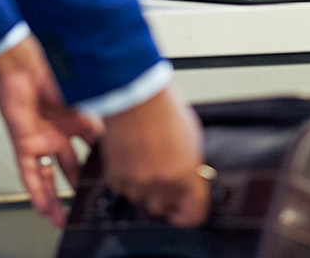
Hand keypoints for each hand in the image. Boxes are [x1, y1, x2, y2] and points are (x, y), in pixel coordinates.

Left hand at [0, 35, 102, 227]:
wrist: (25, 66)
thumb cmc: (55, 73)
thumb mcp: (88, 104)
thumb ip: (99, 126)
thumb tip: (115, 145)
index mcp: (77, 122)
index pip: (89, 153)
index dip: (96, 169)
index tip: (106, 184)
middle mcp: (59, 134)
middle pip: (69, 169)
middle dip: (77, 188)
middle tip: (84, 207)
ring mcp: (41, 140)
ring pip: (47, 176)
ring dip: (53, 198)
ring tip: (60, 218)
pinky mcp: (25, 143)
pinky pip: (29, 172)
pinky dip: (35, 190)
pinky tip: (41, 205)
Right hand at [98, 84, 210, 227]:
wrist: (133, 95)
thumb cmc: (162, 108)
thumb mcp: (191, 137)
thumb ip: (190, 165)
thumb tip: (190, 176)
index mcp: (186, 174)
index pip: (194, 214)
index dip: (189, 215)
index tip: (183, 211)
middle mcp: (162, 183)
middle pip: (163, 208)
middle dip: (164, 196)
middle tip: (162, 177)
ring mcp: (137, 182)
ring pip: (140, 200)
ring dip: (143, 187)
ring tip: (144, 161)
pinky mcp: (116, 176)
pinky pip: (122, 188)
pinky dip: (125, 178)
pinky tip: (130, 158)